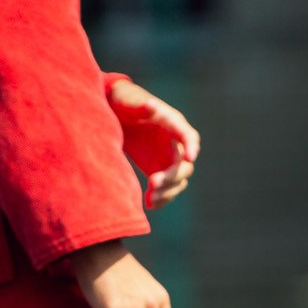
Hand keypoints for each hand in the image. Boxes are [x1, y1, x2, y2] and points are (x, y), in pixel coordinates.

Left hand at [107, 78, 200, 209]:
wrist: (115, 115)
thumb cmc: (124, 104)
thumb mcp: (130, 103)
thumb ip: (141, 107)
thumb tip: (152, 105)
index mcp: (172, 123)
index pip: (189, 136)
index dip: (192, 146)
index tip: (190, 158)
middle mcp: (175, 143)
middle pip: (184, 166)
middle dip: (172, 177)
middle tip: (152, 183)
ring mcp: (168, 159)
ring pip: (178, 182)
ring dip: (167, 193)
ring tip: (150, 199)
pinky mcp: (158, 171)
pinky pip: (166, 189)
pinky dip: (160, 199)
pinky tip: (149, 205)